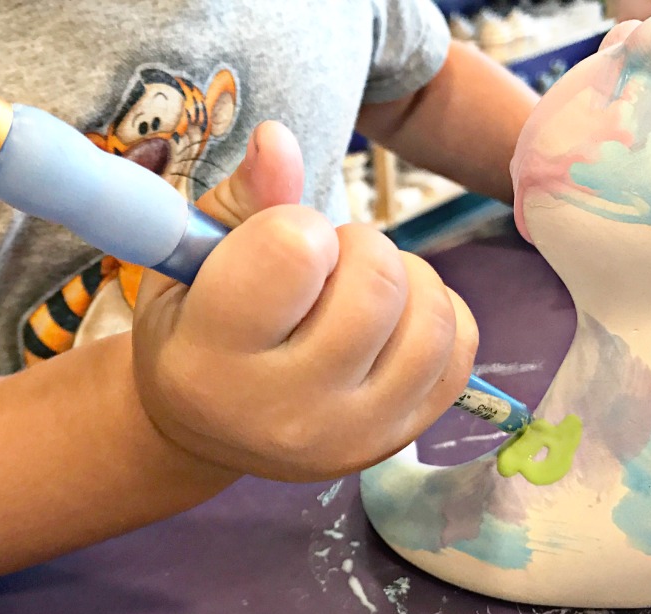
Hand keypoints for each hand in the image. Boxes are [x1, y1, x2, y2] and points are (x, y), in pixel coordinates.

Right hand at [132, 121, 477, 481]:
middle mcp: (285, 410)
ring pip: (431, 317)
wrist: (205, 429)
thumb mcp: (189, 262)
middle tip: (321, 266)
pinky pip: (461, 346)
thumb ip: (238, 199)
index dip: (294, 225)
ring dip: (403, 278)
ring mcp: (351, 434)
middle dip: (357, 247)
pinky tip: (392, 317)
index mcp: (211, 358)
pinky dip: (436, 311)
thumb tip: (280, 138)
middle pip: (377, 284)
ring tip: (356, 290)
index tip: (274, 245)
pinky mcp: (399, 438)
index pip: (294, 252)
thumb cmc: (191, 332)